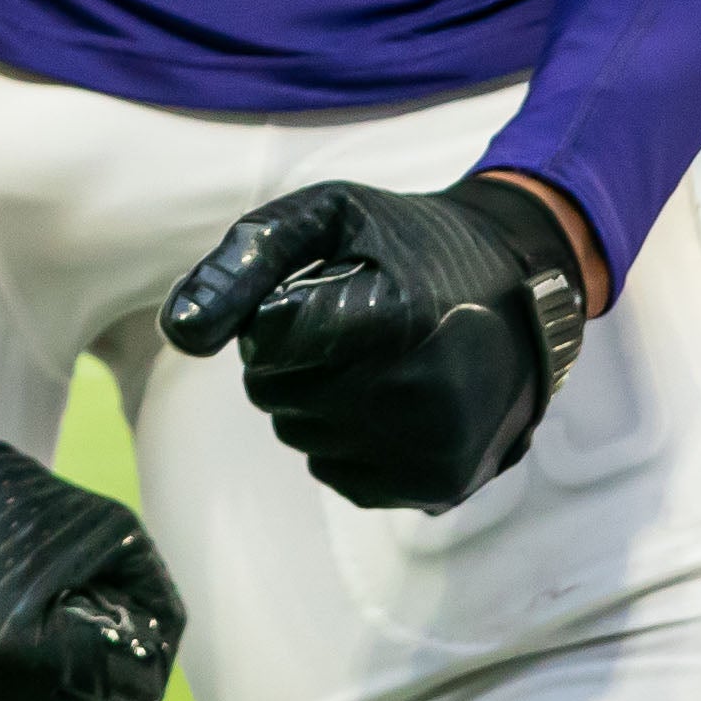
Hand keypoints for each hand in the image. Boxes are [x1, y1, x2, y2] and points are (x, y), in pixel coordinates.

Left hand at [160, 174, 584, 512]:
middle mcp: (419, 390)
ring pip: (301, 437)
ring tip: (371, 357)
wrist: (520, 286)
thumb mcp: (330, 216)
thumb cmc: (409, 245)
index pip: (267, 341)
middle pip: (276, 394)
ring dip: (314, 398)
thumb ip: (247, 258)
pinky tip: (390, 398)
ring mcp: (433, 446)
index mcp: (393, 315)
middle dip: (289, 357)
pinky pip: (339, 475)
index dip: (278, 311)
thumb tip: (179, 332)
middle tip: (346, 324)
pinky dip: (346, 438)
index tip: (323, 290)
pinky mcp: (440, 484)